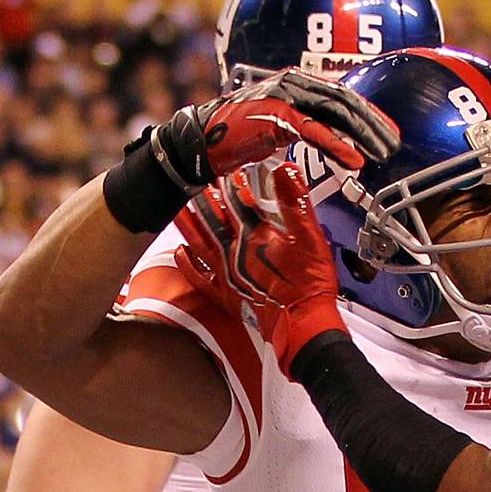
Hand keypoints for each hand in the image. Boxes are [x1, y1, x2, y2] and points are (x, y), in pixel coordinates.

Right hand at [149, 69, 398, 188]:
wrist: (201, 143)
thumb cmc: (240, 137)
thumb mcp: (280, 125)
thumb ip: (306, 123)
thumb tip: (333, 135)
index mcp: (297, 83)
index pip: (343, 95)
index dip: (369, 113)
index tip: (390, 132)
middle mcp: (293, 84)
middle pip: (345, 101)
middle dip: (374, 123)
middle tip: (394, 144)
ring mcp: (284, 97)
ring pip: (335, 113)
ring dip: (363, 134)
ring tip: (382, 154)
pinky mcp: (275, 117)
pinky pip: (314, 131)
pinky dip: (337, 145)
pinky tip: (355, 160)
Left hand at [173, 162, 346, 376]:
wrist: (302, 324)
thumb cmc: (309, 283)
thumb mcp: (312, 237)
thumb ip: (296, 203)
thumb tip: (286, 171)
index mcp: (255, 235)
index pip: (238, 201)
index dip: (232, 182)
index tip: (228, 167)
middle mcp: (235, 251)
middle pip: (214, 218)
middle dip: (205, 198)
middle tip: (195, 180)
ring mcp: (227, 273)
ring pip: (199, 242)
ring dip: (188, 223)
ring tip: (179, 206)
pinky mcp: (226, 294)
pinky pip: (199, 277)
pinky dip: (187, 264)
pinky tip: (180, 252)